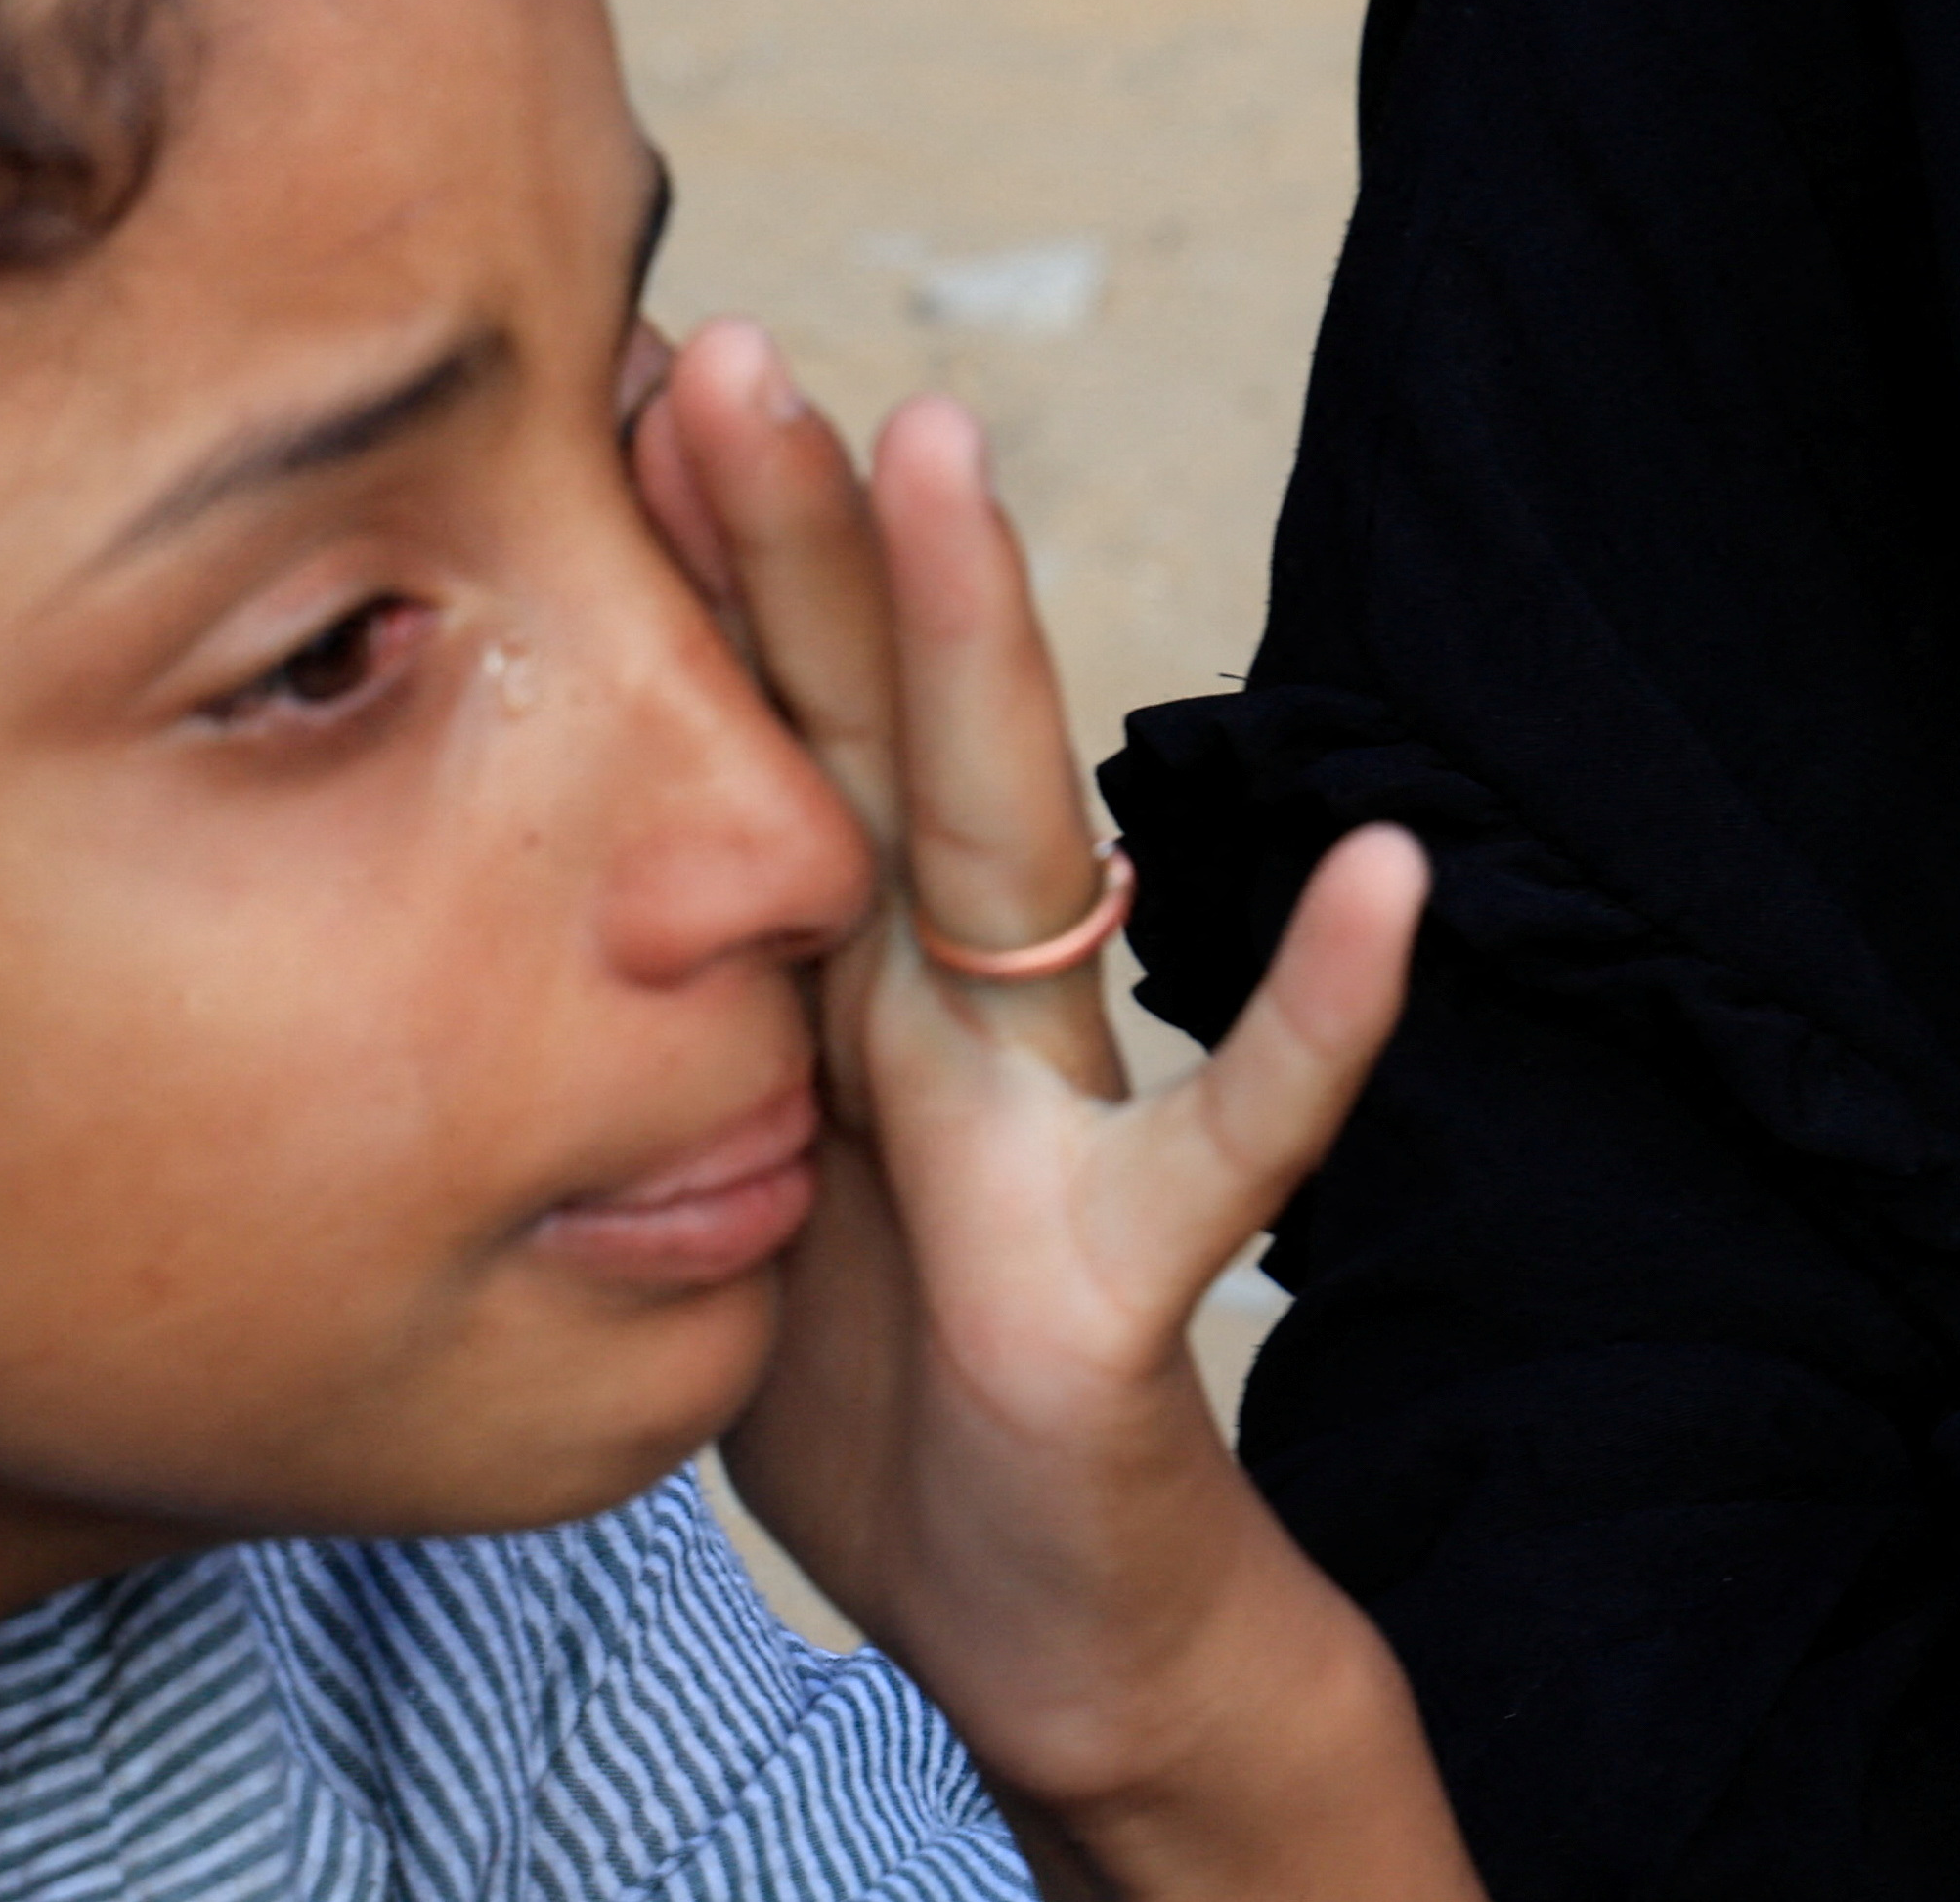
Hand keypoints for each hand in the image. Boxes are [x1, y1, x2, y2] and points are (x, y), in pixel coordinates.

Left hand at [637, 322, 1473, 1901]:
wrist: (1045, 1620)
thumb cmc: (888, 1395)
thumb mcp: (735, 1179)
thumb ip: (698, 1019)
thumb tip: (553, 864)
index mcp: (839, 994)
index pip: (753, 746)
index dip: (689, 580)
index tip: (614, 381)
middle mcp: (947, 1010)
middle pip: (863, 736)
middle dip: (794, 538)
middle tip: (727, 339)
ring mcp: (1043, 1120)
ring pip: (1011, 853)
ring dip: (982, 648)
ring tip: (958, 461)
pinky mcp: (1117, 1272)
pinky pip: (1239, 1136)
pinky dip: (1322, 1013)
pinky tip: (1405, 881)